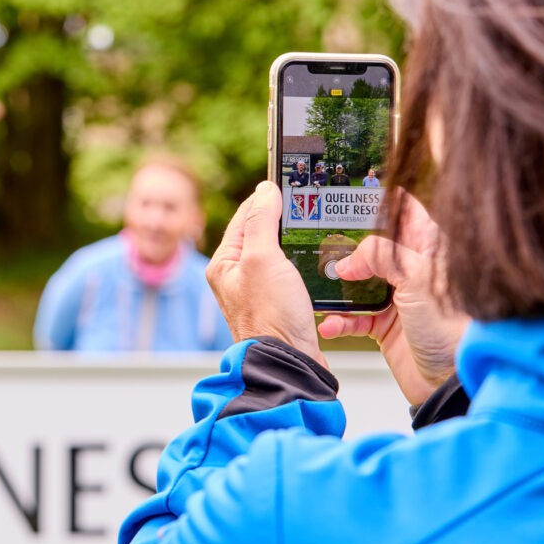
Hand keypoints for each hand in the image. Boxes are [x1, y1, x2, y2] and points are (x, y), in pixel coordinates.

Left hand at [207, 181, 325, 365]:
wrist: (289, 362)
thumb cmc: (269, 316)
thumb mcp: (262, 259)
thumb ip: (261, 222)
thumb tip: (265, 190)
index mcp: (224, 263)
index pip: (245, 216)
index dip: (267, 197)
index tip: (289, 181)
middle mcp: (238, 277)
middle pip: (262, 233)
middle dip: (283, 218)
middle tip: (308, 201)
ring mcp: (259, 291)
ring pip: (279, 253)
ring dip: (296, 241)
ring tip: (316, 225)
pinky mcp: (280, 304)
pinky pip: (292, 273)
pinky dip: (305, 262)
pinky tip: (320, 258)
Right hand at [317, 193, 469, 405]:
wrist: (450, 382)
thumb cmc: (453, 332)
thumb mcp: (418, 280)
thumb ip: (382, 257)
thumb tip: (349, 259)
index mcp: (429, 250)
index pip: (405, 211)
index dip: (382, 199)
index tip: (353, 193)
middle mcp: (412, 270)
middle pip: (373, 245)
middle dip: (346, 244)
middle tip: (324, 241)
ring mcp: (397, 298)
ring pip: (357, 281)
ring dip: (337, 287)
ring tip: (322, 286)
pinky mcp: (384, 325)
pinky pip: (352, 316)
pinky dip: (339, 320)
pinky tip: (331, 323)